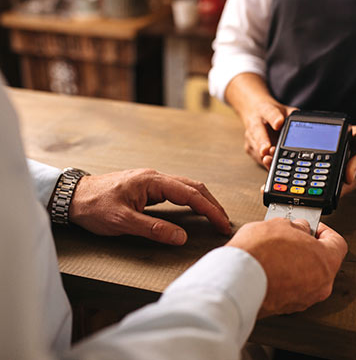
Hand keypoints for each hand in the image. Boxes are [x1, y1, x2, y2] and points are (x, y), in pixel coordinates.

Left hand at [68, 169, 231, 244]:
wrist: (73, 196)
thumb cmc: (93, 206)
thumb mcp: (122, 221)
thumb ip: (153, 229)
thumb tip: (180, 237)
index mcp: (152, 181)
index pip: (190, 194)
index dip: (209, 210)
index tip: (221, 224)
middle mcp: (155, 177)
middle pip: (193, 187)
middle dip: (212, 204)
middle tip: (223, 222)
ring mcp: (152, 181)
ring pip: (186, 187)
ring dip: (203, 201)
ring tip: (215, 217)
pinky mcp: (148, 187)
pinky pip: (177, 190)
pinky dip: (191, 200)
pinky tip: (194, 209)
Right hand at [227, 218, 346, 317]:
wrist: (236, 280)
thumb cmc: (260, 254)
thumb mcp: (281, 225)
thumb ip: (297, 227)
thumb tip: (298, 229)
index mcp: (326, 263)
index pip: (337, 243)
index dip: (325, 231)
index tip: (314, 227)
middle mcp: (320, 285)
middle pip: (321, 262)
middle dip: (307, 248)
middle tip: (292, 237)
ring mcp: (303, 299)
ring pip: (306, 277)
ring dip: (294, 264)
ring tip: (275, 251)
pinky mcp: (285, 307)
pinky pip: (290, 288)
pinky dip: (283, 278)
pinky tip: (268, 266)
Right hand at [240, 101, 296, 168]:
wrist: (255, 114)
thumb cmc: (272, 114)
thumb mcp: (284, 110)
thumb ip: (293, 115)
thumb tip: (305, 122)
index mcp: (265, 111)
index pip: (270, 113)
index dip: (274, 118)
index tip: (278, 123)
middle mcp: (255, 123)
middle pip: (258, 132)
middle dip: (262, 142)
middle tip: (267, 149)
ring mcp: (250, 137)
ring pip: (255, 147)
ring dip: (263, 155)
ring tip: (269, 159)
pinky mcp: (250, 148)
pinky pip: (257, 157)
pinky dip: (263, 162)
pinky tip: (269, 164)